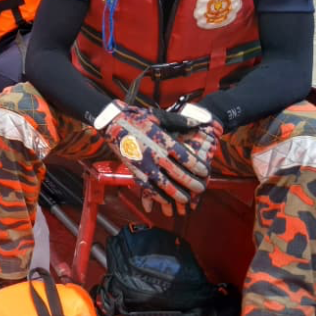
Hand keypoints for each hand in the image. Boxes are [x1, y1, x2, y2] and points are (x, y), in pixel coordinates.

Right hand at [100, 101, 210, 215]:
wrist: (111, 122)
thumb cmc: (136, 118)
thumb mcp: (158, 115)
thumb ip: (179, 121)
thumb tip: (198, 122)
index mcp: (162, 140)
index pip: (185, 157)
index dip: (197, 166)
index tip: (205, 172)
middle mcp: (154, 154)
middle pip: (177, 173)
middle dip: (191, 183)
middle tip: (200, 189)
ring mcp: (143, 164)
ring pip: (164, 185)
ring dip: (176, 194)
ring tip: (185, 199)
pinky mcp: (134, 171)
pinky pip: (147, 187)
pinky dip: (157, 196)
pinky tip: (165, 200)